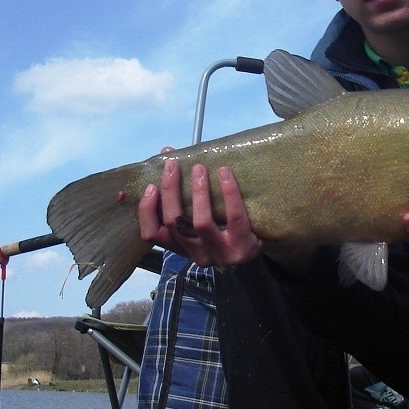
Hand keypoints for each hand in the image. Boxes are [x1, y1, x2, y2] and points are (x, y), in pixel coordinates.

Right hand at [137, 157, 262, 267]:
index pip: (152, 235)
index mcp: (182, 247)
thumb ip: (184, 192)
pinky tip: (225, 173)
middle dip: (171, 191)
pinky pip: (233, 217)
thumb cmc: (226, 224)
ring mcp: (220, 254)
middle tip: (173, 165)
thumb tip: (167, 152)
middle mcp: (197, 255)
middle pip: (174, 224)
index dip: (147, 211)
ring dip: (198, 192)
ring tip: (199, 168)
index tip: (150, 186)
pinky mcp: (242, 247)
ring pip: (201, 223)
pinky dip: (228, 192)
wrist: (261, 242)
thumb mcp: (203, 215)